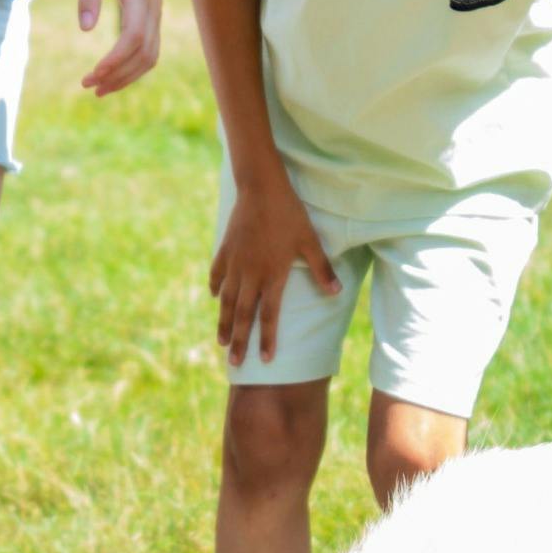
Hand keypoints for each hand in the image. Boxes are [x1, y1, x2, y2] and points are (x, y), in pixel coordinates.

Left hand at [73, 0, 162, 96]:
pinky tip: (111, 75)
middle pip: (145, 52)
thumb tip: (85, 29)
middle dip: (119, 74)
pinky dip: (132, 67)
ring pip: (150, 56)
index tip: (94, 73)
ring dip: (126, 76)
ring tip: (98, 89)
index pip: (134, 36)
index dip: (116, 58)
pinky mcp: (152, 17)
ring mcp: (156, 12)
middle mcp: (154, 6)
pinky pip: (149, 50)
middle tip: (88, 86)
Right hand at [211, 178, 335, 363]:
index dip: (266, 338)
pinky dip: (216, 287)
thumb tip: (336, 292)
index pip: (268, 316)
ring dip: (224, 322)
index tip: (264, 360)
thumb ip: (322, 269)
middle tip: (233, 363)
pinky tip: (215, 297)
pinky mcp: (225, 249)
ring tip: (221, 341)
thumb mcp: (310, 241)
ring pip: (227, 300)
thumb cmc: (289, 214)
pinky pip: (218, 274)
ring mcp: (235, 263)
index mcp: (272, 275)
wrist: (261, 189)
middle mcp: (250, 275)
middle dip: (239, 341)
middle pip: (242, 315)